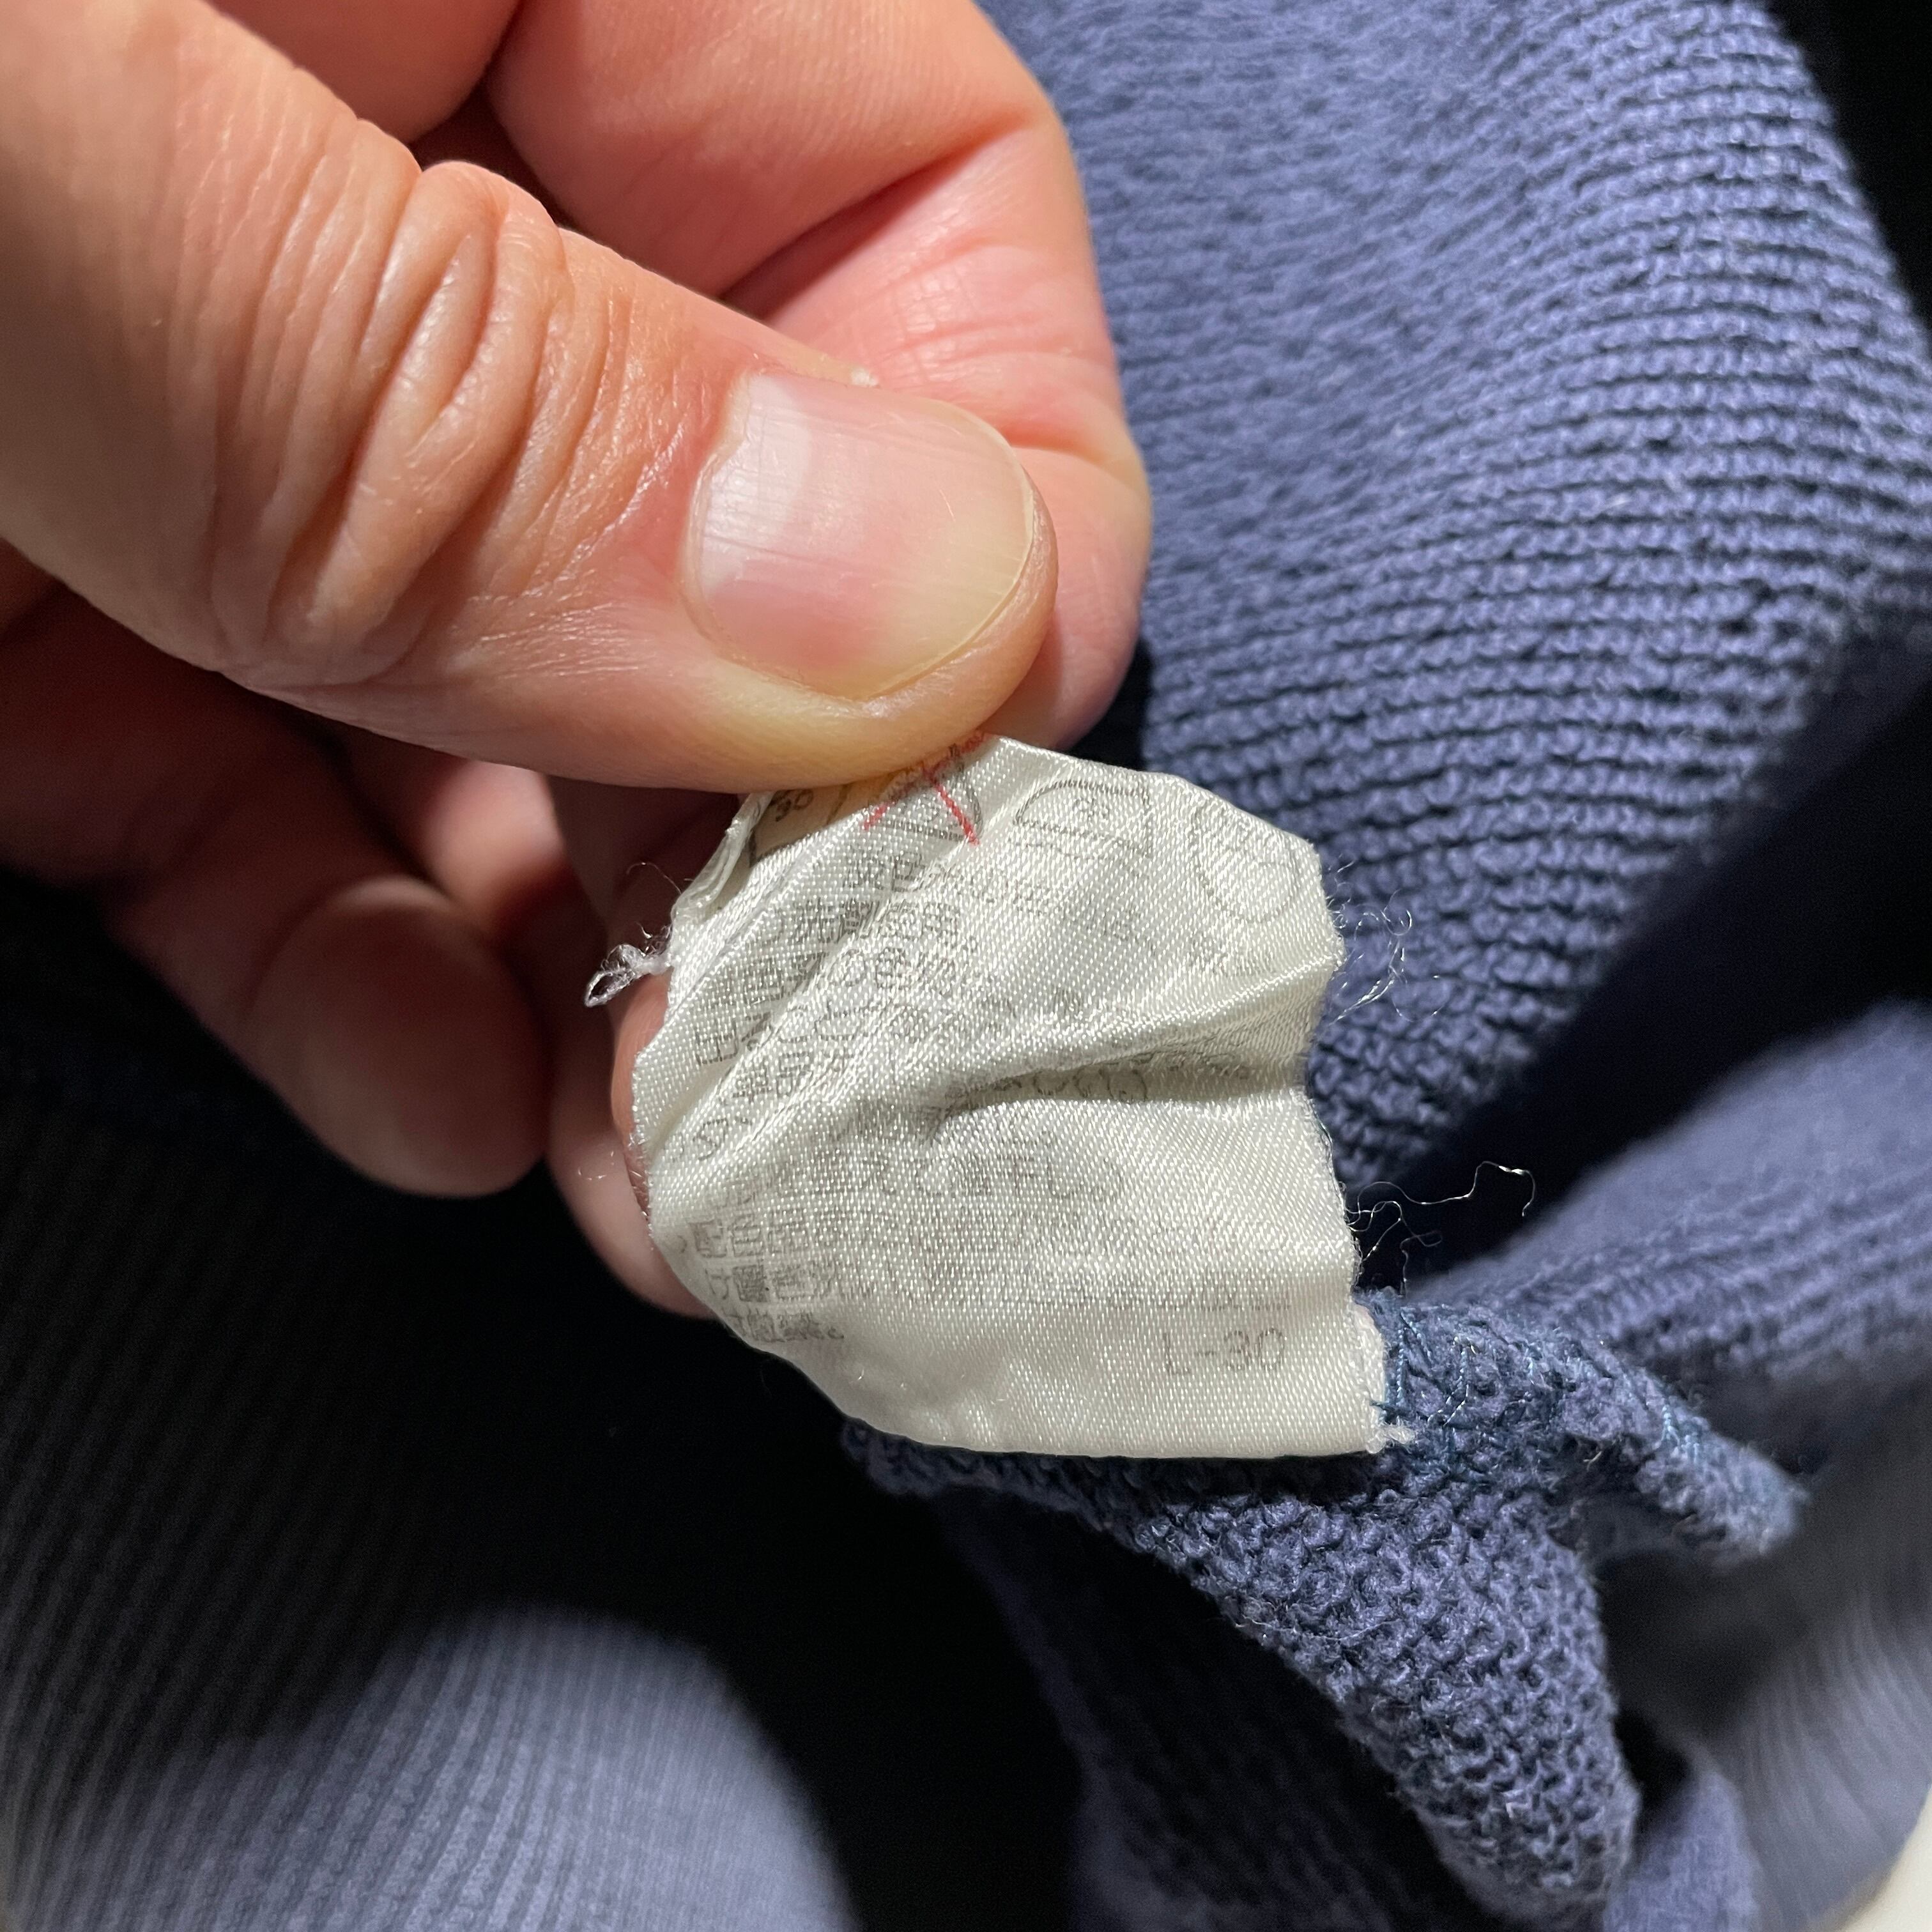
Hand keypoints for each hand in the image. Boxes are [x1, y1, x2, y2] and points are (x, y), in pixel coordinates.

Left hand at [0, 0, 1147, 1304]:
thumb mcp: (42, 174)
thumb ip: (462, 400)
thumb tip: (926, 626)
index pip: (897, 180)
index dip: (997, 490)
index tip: (977, 785)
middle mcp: (365, 181)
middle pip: (720, 511)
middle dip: (787, 827)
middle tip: (819, 1085)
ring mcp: (195, 413)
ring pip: (503, 707)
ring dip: (597, 964)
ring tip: (663, 1175)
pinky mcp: (26, 599)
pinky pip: (249, 795)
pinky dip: (348, 967)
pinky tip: (427, 1102)